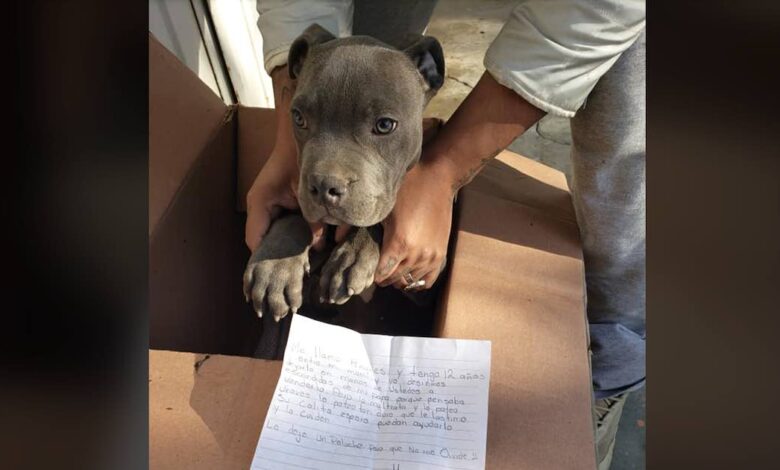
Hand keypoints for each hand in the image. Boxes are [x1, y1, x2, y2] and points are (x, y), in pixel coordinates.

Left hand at [374, 162, 454, 289]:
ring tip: (392, 270)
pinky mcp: (441, 254)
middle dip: (384, 277)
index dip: (373, 273)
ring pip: (410, 281)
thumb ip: (364, 227)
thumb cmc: (408, 189)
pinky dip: (417, 281)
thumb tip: (338, 238)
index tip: (367, 269)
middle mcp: (416, 254)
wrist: (437, 179)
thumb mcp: (384, 207)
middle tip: (377, 270)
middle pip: (395, 279)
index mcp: (399, 243)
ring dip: (399, 279)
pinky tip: (409, 274)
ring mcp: (431, 256)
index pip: (382, 273)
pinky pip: (427, 280)